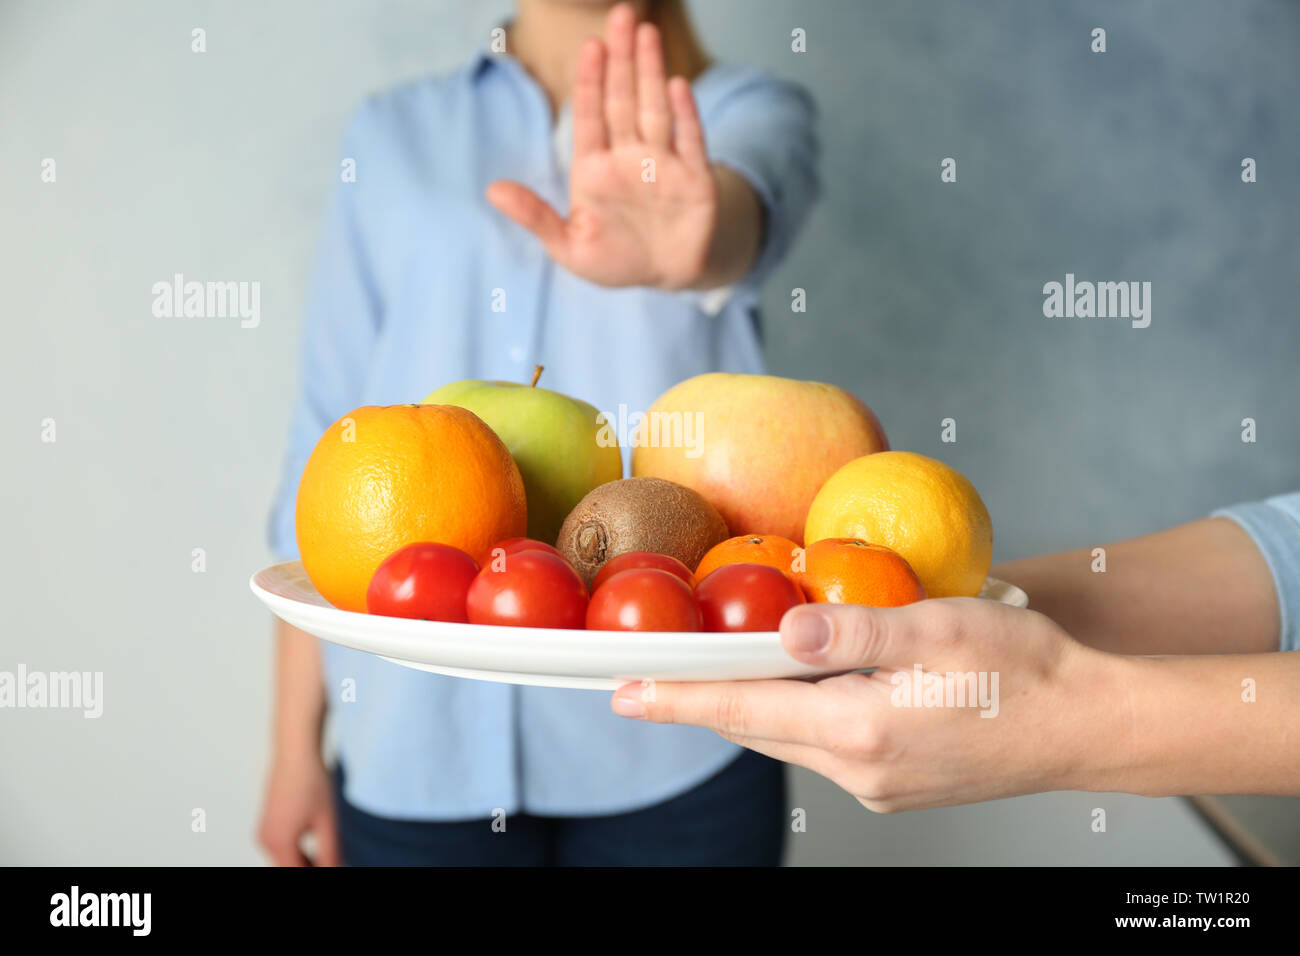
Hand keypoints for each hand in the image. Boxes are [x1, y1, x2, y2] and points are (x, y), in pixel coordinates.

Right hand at [256, 751, 340, 865]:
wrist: (296, 753)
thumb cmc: (311, 781)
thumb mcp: (327, 821)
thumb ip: (330, 852)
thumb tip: (336, 868)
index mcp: (280, 842)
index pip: (296, 872)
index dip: (317, 871)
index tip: (333, 865)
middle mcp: (266, 840)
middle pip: (289, 868)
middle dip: (309, 867)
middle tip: (334, 861)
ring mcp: (263, 832)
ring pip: (284, 859)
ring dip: (304, 861)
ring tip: (328, 854)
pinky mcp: (266, 824)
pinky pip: (281, 847)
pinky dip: (296, 850)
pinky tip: (316, 843)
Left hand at [487, 4, 718, 289]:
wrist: (666, 277)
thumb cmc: (615, 259)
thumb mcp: (569, 247)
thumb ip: (535, 217)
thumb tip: (492, 191)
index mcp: (595, 168)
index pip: (591, 115)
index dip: (590, 81)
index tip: (590, 46)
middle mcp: (629, 156)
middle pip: (623, 99)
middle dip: (622, 59)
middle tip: (622, 15)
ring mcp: (663, 163)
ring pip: (655, 109)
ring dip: (651, 72)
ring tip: (646, 34)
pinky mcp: (695, 179)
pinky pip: (690, 142)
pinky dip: (684, 116)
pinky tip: (676, 87)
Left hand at [611, 599, 1135, 811]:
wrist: (1089, 725)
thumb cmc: (1026, 671)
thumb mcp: (940, 630)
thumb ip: (855, 629)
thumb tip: (782, 630)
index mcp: (862, 731)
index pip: (745, 712)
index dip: (680, 699)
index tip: (624, 691)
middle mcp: (861, 771)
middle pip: (760, 729)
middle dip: (707, 700)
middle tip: (656, 675)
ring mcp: (879, 785)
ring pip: (792, 738)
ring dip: (757, 705)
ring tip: (725, 669)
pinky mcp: (897, 784)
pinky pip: (825, 746)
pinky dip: (801, 714)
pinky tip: (806, 684)